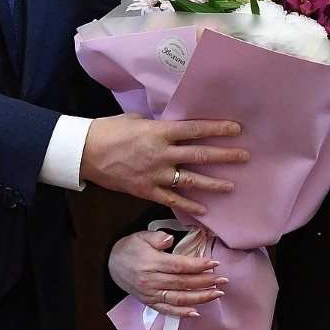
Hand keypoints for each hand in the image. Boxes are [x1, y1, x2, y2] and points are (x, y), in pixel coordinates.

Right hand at [80, 115, 245, 214]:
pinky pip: (172, 200)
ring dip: (214, 183)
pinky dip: (189, 205)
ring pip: (191, 180)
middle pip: (200, 154)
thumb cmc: (108, 130)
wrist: (85, 152)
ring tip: (232, 186)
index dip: (218, 129)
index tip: (236, 129)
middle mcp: (161, 153)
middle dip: (225, 156)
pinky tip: (204, 210)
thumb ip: (157, 126)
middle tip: (245, 156)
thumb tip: (171, 128)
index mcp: (159, 131)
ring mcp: (155, 174)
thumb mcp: (135, 120)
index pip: (196, 129)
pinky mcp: (146, 190)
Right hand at [109, 230, 226, 317]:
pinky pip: (167, 311)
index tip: (215, 263)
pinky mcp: (149, 303)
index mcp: (151, 263)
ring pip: (178, 299)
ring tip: (217, 294)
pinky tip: (196, 312)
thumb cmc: (130, 248)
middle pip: (182, 283)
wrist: (111, 266)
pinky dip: (182, 314)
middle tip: (223, 280)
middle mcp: (151, 281)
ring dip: (200, 298)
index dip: (198, 265)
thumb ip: (156, 237)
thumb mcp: (140, 236)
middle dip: (205, 282)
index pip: (179, 266)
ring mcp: (151, 294)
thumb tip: (169, 239)